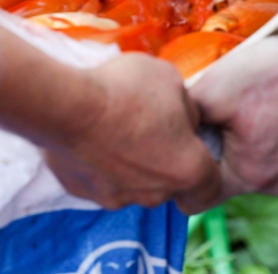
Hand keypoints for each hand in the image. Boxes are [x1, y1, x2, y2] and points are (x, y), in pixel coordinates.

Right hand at [42, 53, 221, 213]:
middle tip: (146, 126)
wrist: (67, 105)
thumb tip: (183, 117)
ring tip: (113, 128)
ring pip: (133, 184)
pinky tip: (89, 135)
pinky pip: (99, 180)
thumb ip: (186, 106)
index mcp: (188, 169)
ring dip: (129, 163)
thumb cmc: (125, 90)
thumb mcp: (171, 80)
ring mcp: (118, 197)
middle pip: (168, 182)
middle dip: (163, 159)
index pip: (210, 184)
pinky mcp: (84, 192)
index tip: (188, 145)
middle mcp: (156, 193)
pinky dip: (97, 163)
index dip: (202, 163)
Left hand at [192, 34, 277, 199]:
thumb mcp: (212, 88)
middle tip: (209, 111)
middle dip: (210, 148)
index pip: (195, 198)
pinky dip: (260, 131)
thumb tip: (163, 126)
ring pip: (247, 162)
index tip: (177, 143)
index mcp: (247, 178)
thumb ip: (182, 117)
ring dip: (236, 137)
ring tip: (238, 102)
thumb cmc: (275, 75)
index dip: (179, 173)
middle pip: (222, 177)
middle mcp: (274, 184)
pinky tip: (262, 101)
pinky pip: (271, 150)